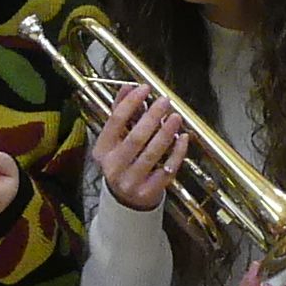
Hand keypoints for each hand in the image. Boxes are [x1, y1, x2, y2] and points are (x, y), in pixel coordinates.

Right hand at [93, 82, 190, 211]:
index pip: (115, 122)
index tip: (144, 89)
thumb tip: (128, 87)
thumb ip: (121, 112)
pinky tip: (183, 138)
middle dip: (152, 117)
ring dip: (166, 133)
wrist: (126, 199)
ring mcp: (130, 182)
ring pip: (152, 154)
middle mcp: (113, 167)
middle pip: (135, 138)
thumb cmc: (123, 161)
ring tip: (175, 117)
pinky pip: (167, 170)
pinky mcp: (148, 192)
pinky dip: (177, 153)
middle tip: (164, 102)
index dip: (130, 103)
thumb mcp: (116, 139)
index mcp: (102, 150)